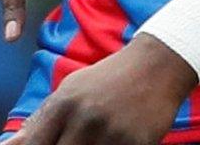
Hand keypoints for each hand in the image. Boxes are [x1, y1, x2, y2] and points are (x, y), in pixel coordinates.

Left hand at [5, 35, 198, 144]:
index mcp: (64, 105)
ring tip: (92, 141)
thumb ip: (39, 121)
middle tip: (73, 143)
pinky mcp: (138, 143)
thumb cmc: (109, 78)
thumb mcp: (70, 91)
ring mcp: (113, 133)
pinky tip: (111, 142)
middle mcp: (86, 119)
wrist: (160, 63)